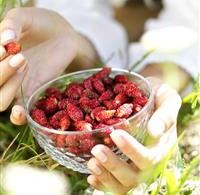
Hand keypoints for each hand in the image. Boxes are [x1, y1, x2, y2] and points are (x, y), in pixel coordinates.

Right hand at [0, 8, 97, 124]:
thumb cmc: (39, 23)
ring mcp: (13, 83)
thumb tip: (5, 41)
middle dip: (1, 71)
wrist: (62, 33)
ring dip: (8, 87)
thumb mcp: (24, 17)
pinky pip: (19, 112)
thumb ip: (12, 24)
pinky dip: (17, 116)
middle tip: (20, 55)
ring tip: (25, 62)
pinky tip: (20, 110)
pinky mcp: (32, 91)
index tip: (4, 49)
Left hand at [87, 78, 181, 194]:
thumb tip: (154, 131)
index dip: (132, 149)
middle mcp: (150, 160)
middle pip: (135, 175)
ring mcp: (137, 165)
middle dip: (114, 165)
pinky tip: (91, 176)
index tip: (115, 134)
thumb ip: (165, 113)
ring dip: (106, 176)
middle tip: (96, 149)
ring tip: (92, 161)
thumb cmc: (158, 95)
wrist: (149, 95)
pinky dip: (103, 183)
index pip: (149, 156)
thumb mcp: (167, 98)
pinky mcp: (124, 165)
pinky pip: (115, 183)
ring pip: (124, 183)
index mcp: (162, 146)